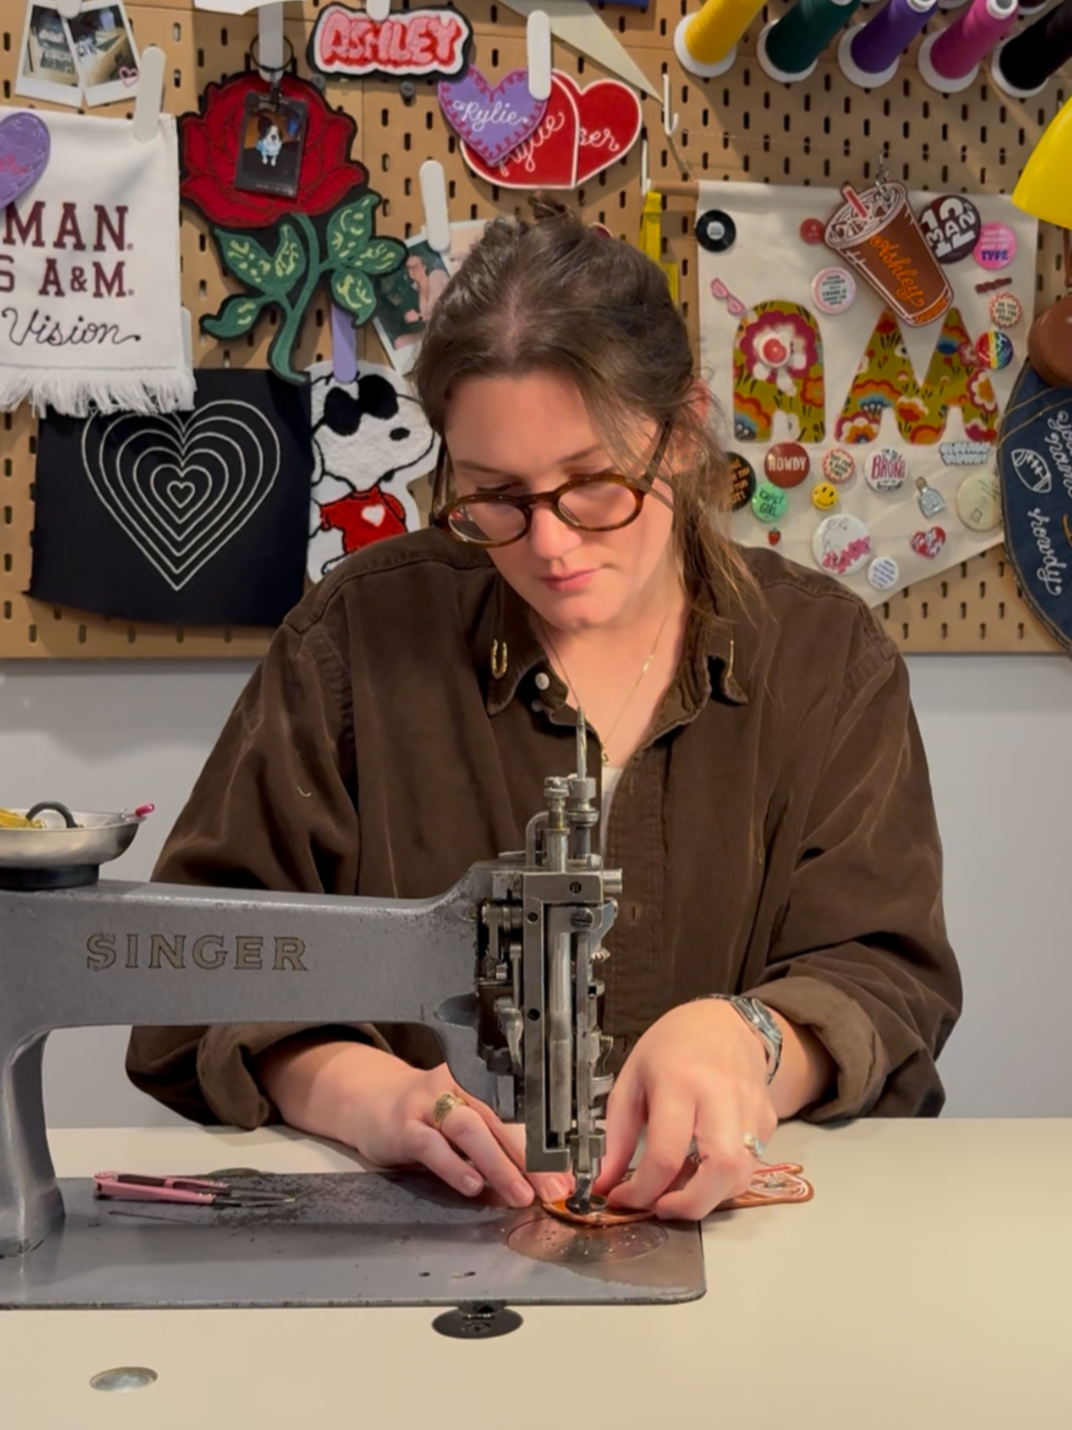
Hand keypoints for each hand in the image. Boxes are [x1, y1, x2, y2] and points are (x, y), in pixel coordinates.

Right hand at [343, 1059, 571, 1209]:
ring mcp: (429, 1104)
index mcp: (481, 1081)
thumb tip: (545, 1180)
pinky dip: (454, 1167)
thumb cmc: (431, 1116)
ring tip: (519, 1193)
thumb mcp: (469, 1121)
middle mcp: (457, 1085)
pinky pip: (432, 1146)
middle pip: (500, 1118)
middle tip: (551, 1188)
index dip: (545, 1143)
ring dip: (498, 1164)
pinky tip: (472, 1186)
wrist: (375, 1106)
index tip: (566, 1174)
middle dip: (530, 1157)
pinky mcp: (405, 1127)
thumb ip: (502, 1145)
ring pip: (469, 1129)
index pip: (521, 1109)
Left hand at [593, 1001, 778, 1219]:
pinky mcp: (768, 1122)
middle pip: (721, 1170)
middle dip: (691, 1206)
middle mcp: (721, 1097)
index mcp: (679, 1082)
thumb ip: (617, 1135)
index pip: (666, 1154)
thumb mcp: (631, 1079)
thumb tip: (604, 1182)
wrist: (725, 1024)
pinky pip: (749, 1166)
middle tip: (661, 1208)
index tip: (622, 1198)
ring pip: (741, 1176)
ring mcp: (750, 1110)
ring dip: (708, 1197)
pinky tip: (701, 1168)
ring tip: (679, 1187)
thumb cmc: (673, 1046)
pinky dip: (723, 1181)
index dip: (641, 1190)